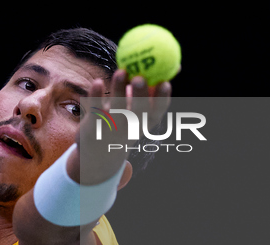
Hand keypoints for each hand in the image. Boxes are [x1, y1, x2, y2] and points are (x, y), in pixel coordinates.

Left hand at [75, 69, 171, 184]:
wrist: (100, 151)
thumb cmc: (126, 122)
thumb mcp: (142, 111)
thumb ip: (155, 89)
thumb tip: (176, 67)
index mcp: (145, 122)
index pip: (157, 112)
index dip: (162, 99)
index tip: (165, 83)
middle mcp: (130, 127)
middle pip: (137, 112)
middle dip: (140, 95)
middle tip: (139, 78)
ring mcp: (112, 127)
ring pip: (116, 108)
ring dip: (119, 90)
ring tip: (121, 72)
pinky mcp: (93, 125)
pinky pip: (95, 109)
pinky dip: (96, 96)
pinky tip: (98, 82)